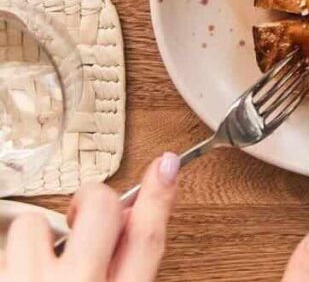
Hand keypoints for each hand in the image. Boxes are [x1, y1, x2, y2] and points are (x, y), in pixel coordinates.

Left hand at [0, 153, 179, 281]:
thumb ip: (126, 267)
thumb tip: (132, 217)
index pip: (147, 236)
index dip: (158, 195)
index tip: (165, 165)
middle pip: (100, 207)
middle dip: (90, 200)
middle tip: (81, 218)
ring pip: (35, 224)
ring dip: (36, 240)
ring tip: (37, 268)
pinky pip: (2, 250)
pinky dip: (10, 261)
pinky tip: (18, 278)